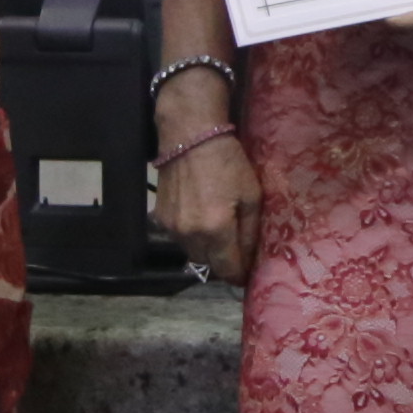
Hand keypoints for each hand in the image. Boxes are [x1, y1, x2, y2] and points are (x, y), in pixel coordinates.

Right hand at [154, 131, 257, 280]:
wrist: (190, 136)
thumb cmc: (227, 162)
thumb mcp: (252, 195)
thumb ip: (251, 232)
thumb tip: (249, 259)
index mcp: (216, 230)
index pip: (228, 270)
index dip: (240, 275)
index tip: (247, 272)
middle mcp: (190, 235)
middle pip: (209, 265)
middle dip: (223, 263)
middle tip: (235, 249)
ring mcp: (172, 228)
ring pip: (193, 254)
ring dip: (207, 250)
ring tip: (218, 231)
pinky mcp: (160, 219)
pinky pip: (180, 239)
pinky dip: (192, 236)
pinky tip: (201, 217)